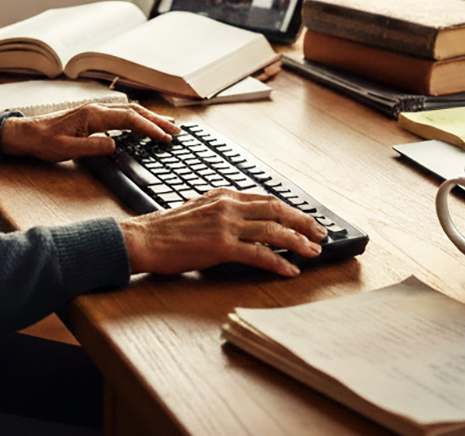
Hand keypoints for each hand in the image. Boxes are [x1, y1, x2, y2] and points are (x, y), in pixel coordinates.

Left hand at [0, 102, 180, 162]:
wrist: (25, 133)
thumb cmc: (43, 142)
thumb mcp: (66, 150)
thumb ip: (92, 148)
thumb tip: (115, 145)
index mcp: (93, 115)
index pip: (129, 119)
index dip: (149, 128)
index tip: (164, 138)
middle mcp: (97, 109)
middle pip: (134, 111)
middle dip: (157, 121)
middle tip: (177, 131)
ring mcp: (95, 111)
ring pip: (130, 111)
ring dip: (149, 118)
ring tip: (167, 127)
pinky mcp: (92, 116)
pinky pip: (121, 115)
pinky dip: (138, 119)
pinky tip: (143, 125)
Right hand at [119, 188, 327, 277]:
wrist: (144, 238)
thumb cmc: (166, 230)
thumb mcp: (198, 209)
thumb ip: (221, 211)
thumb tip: (242, 221)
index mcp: (223, 195)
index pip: (265, 199)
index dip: (289, 209)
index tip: (304, 219)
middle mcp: (228, 205)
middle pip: (276, 210)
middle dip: (302, 222)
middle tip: (320, 233)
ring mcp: (225, 224)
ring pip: (273, 230)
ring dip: (297, 242)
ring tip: (313, 252)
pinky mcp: (221, 245)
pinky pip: (258, 254)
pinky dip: (278, 262)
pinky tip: (290, 270)